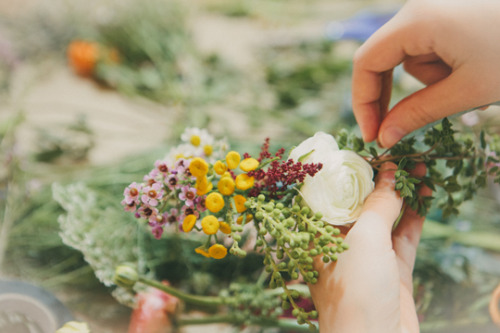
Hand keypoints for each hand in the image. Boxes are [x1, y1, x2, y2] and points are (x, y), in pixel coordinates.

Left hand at [308, 163, 429, 332]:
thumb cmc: (355, 291)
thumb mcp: (364, 239)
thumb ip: (378, 205)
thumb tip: (390, 173)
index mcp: (318, 236)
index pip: (329, 196)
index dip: (346, 174)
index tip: (364, 153)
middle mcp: (340, 244)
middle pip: (360, 205)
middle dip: (380, 181)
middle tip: (400, 158)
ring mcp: (367, 257)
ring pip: (385, 219)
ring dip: (402, 196)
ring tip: (419, 170)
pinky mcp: (391, 271)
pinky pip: (403, 238)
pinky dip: (414, 218)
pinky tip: (425, 198)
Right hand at [352, 0, 499, 147]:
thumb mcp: (467, 90)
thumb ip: (418, 113)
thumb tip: (384, 136)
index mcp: (417, 21)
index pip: (366, 62)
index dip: (363, 101)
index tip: (371, 134)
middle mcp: (418, 9)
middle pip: (384, 58)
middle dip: (394, 93)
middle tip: (399, 127)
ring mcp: (434, 9)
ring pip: (411, 57)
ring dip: (431, 79)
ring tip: (471, 82)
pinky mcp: (450, 14)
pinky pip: (430, 47)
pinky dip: (445, 66)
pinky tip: (475, 67)